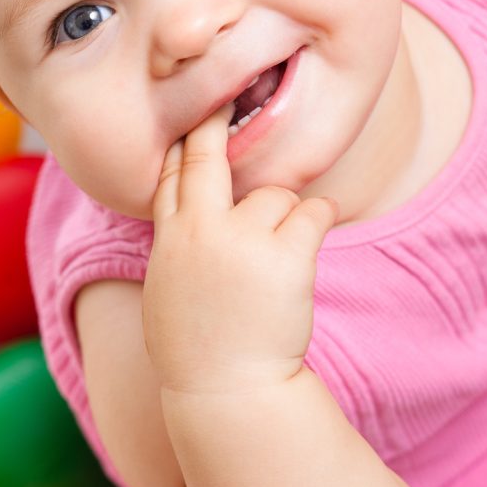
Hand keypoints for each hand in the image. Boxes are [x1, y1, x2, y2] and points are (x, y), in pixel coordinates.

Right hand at [142, 103, 338, 397]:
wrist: (228, 393)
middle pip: (207, 155)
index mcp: (169, 240)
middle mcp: (201, 230)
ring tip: (279, 259)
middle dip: (217, 120)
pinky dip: (319, 219)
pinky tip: (311, 243)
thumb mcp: (167, 288)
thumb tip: (188, 205)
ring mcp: (243, 239)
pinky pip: (314, 210)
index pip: (172, 173)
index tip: (195, 117)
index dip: (185, 142)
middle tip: (231, 93)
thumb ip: (178, 241)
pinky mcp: (286, 254)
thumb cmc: (198, 346)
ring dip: (285, 218)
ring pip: (276, 194)